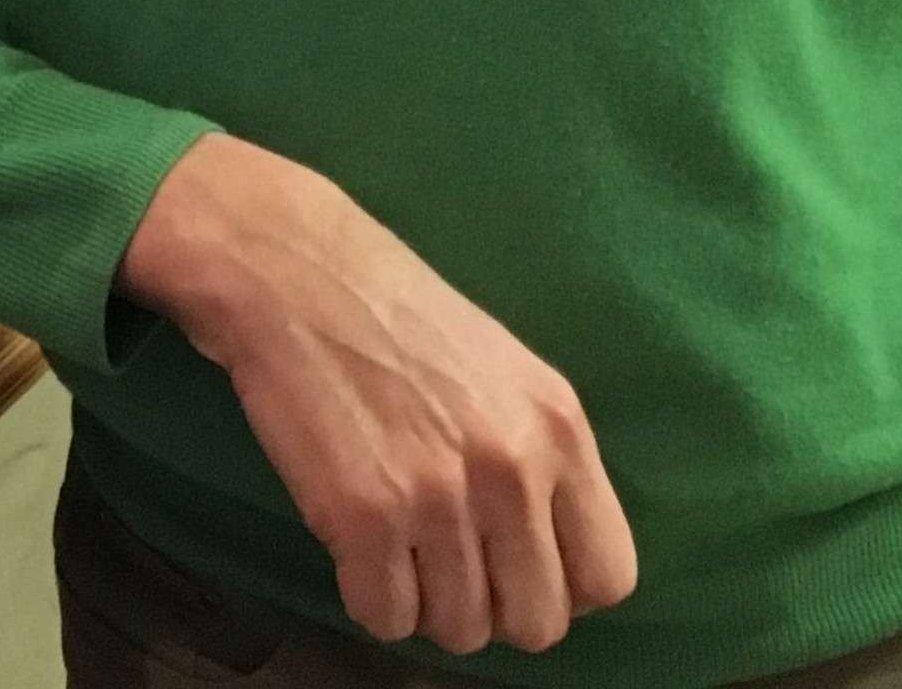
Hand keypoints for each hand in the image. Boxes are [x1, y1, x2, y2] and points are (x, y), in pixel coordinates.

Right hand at [116, 135, 637, 656]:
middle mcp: (512, 469)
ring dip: (425, 600)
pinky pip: (386, 620)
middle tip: (448, 558)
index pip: (608, 575)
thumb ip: (538, 458)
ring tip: (396, 539)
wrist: (293, 270)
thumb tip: (548, 555)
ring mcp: (438, 499)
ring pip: (460, 630)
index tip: (517, 565)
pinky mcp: (364, 520)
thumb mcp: (503, 369)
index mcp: (557, 427)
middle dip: (492, 605)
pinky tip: (355, 541)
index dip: (562, 585)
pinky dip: (368, 596)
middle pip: (537, 623)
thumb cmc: (395, 313)